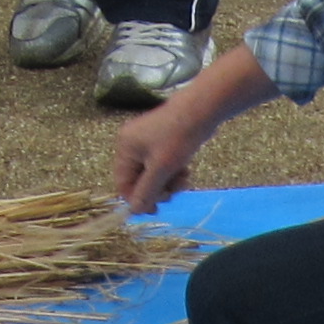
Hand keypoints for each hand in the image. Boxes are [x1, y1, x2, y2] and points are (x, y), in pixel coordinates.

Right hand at [112, 96, 203, 212]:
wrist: (201, 112)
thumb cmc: (177, 139)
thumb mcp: (160, 170)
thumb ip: (146, 191)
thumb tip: (134, 210)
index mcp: (125, 148)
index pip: (122, 183)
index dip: (137, 199)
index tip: (154, 210)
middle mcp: (131, 144)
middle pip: (139, 180)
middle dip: (157, 189)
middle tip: (173, 193)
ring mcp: (147, 143)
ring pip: (153, 175)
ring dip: (169, 182)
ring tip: (183, 178)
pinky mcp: (161, 143)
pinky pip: (163, 166)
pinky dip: (173, 172)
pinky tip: (185, 171)